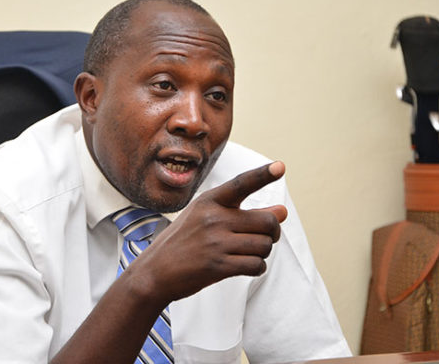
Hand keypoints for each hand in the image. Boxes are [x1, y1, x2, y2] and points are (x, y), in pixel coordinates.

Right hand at [125, 161, 287, 304]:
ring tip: (246, 253)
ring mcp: (215, 242)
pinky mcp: (218, 265)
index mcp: (210, 200)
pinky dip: (256, 268)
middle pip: (267, 221)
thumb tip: (283, 211)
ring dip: (262, 252)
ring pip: (264, 245)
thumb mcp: (206, 218)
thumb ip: (243, 214)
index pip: (241, 184)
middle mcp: (213, 217)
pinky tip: (244, 266)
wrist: (155, 271)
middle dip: (272, 232)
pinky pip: (256, 265)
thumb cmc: (184, 241)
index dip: (263, 175)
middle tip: (264, 238)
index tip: (280, 166)